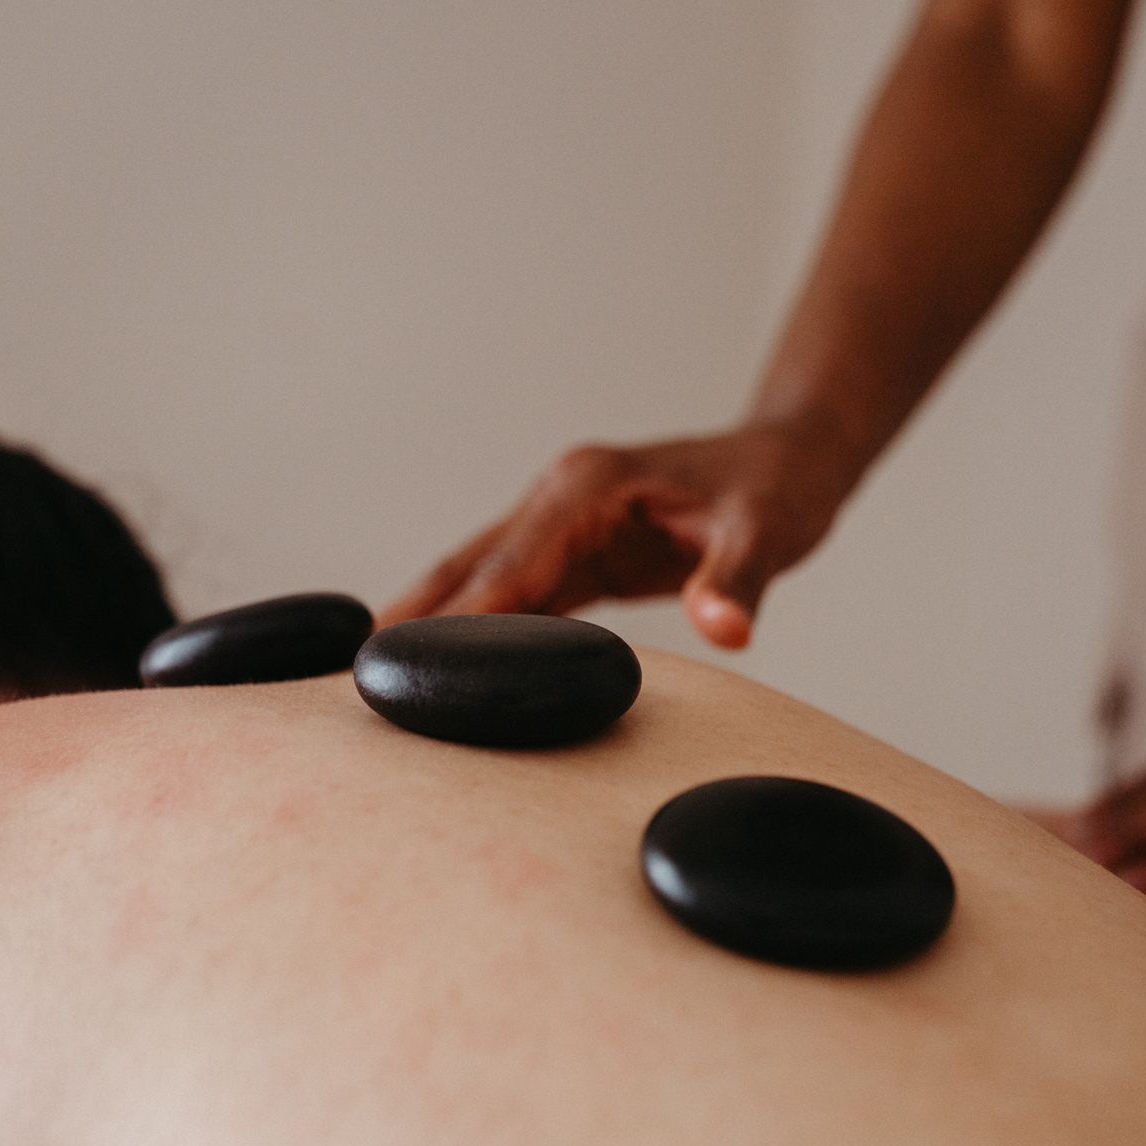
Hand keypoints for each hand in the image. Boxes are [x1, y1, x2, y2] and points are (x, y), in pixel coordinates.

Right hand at [382, 417, 858, 648]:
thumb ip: (739, 580)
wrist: (790, 461)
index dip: (462, 614)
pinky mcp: (573, 553)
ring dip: (428, 625)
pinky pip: (512, 597)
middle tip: (355, 679)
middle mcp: (560, 497)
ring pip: (477, 579)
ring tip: (371, 684)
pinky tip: (442, 673)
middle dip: (413, 618)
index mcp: (588, 485)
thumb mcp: (768, 530)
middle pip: (469, 565)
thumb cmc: (778, 488)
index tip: (411, 659)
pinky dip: (475, 632)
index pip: (511, 560)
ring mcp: (561, 524)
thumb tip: (727, 629)